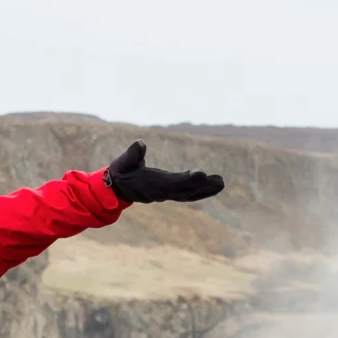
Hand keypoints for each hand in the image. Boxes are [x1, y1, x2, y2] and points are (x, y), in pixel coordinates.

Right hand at [103, 141, 224, 204]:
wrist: (116, 188)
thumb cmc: (120, 172)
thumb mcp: (122, 163)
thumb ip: (131, 154)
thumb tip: (140, 143)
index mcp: (153, 185)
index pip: (173, 182)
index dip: (188, 179)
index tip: (202, 173)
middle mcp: (162, 192)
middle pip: (186, 190)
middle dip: (203, 186)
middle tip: (220, 181)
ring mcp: (166, 194)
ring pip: (189, 194)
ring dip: (206, 190)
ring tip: (221, 183)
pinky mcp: (169, 193)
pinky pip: (187, 194)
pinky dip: (200, 192)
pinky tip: (211, 188)